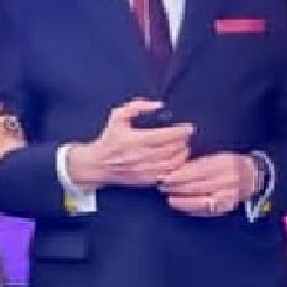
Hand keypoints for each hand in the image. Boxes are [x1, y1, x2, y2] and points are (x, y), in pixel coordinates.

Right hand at [67, 101, 193, 189]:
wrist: (97, 164)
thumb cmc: (110, 138)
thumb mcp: (118, 116)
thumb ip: (138, 107)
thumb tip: (158, 105)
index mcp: (134, 140)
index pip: (165, 136)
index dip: (181, 131)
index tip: (189, 127)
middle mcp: (140, 157)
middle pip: (172, 150)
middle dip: (184, 142)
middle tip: (187, 136)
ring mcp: (144, 171)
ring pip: (173, 164)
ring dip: (183, 154)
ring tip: (184, 146)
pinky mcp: (146, 181)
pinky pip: (168, 175)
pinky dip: (176, 167)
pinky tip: (177, 160)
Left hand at [158, 152, 259, 217]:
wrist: (252, 177)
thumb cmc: (230, 164)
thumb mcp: (217, 156)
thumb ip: (198, 162)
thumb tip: (175, 167)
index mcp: (223, 163)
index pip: (197, 171)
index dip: (179, 176)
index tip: (166, 177)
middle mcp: (226, 180)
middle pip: (197, 186)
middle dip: (177, 188)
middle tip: (163, 187)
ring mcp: (227, 195)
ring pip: (200, 200)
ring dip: (182, 200)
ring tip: (169, 198)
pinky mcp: (226, 206)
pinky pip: (206, 210)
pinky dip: (192, 208)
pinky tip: (181, 205)